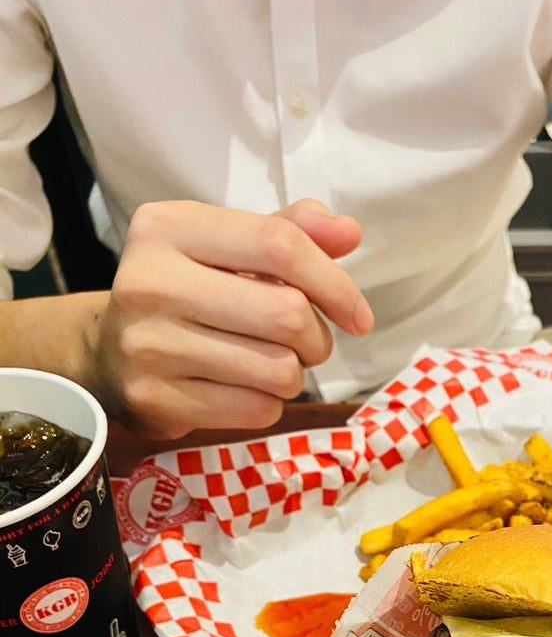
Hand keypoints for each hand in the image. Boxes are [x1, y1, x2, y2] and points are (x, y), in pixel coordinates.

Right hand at [88, 198, 372, 437]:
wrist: (108, 354)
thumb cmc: (187, 292)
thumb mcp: (227, 248)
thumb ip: (289, 232)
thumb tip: (348, 231)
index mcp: (169, 226)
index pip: (279, 244)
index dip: (335, 283)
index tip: (358, 315)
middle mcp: (150, 280)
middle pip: (287, 314)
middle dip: (317, 337)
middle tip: (307, 343)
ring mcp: (148, 345)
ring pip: (279, 370)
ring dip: (294, 374)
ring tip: (272, 364)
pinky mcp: (155, 400)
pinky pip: (256, 409)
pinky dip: (268, 404)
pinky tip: (244, 390)